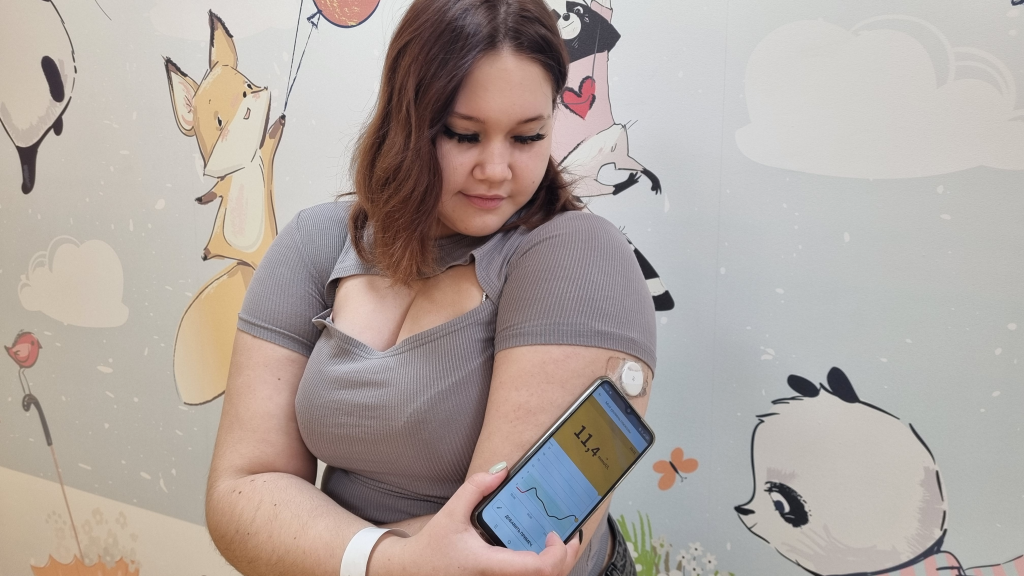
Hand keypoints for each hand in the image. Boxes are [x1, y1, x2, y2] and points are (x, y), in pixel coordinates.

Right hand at [370, 468, 581, 575]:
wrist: (414, 572)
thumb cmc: (433, 547)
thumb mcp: (452, 512)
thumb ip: (475, 488)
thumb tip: (502, 470)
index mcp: (490, 565)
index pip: (538, 569)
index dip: (556, 553)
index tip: (556, 534)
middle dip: (566, 559)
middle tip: (571, 537)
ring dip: (557, 566)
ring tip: (561, 545)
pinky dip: (543, 571)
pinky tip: (543, 556)